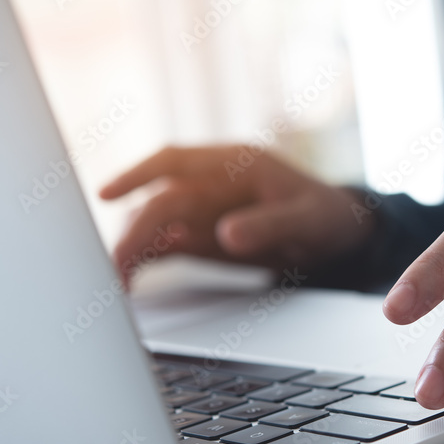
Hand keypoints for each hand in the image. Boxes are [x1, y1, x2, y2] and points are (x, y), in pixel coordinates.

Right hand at [100, 146, 373, 286]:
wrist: (335, 233)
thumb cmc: (323, 217)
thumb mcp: (307, 220)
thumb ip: (269, 225)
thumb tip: (227, 234)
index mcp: (234, 165)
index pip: (174, 163)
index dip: (137, 175)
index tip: (108, 194)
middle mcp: (210, 183)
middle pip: (158, 201)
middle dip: (133, 231)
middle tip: (117, 268)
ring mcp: (203, 210)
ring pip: (154, 222)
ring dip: (133, 246)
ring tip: (119, 280)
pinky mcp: (201, 236)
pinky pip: (165, 243)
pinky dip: (146, 256)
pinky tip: (133, 276)